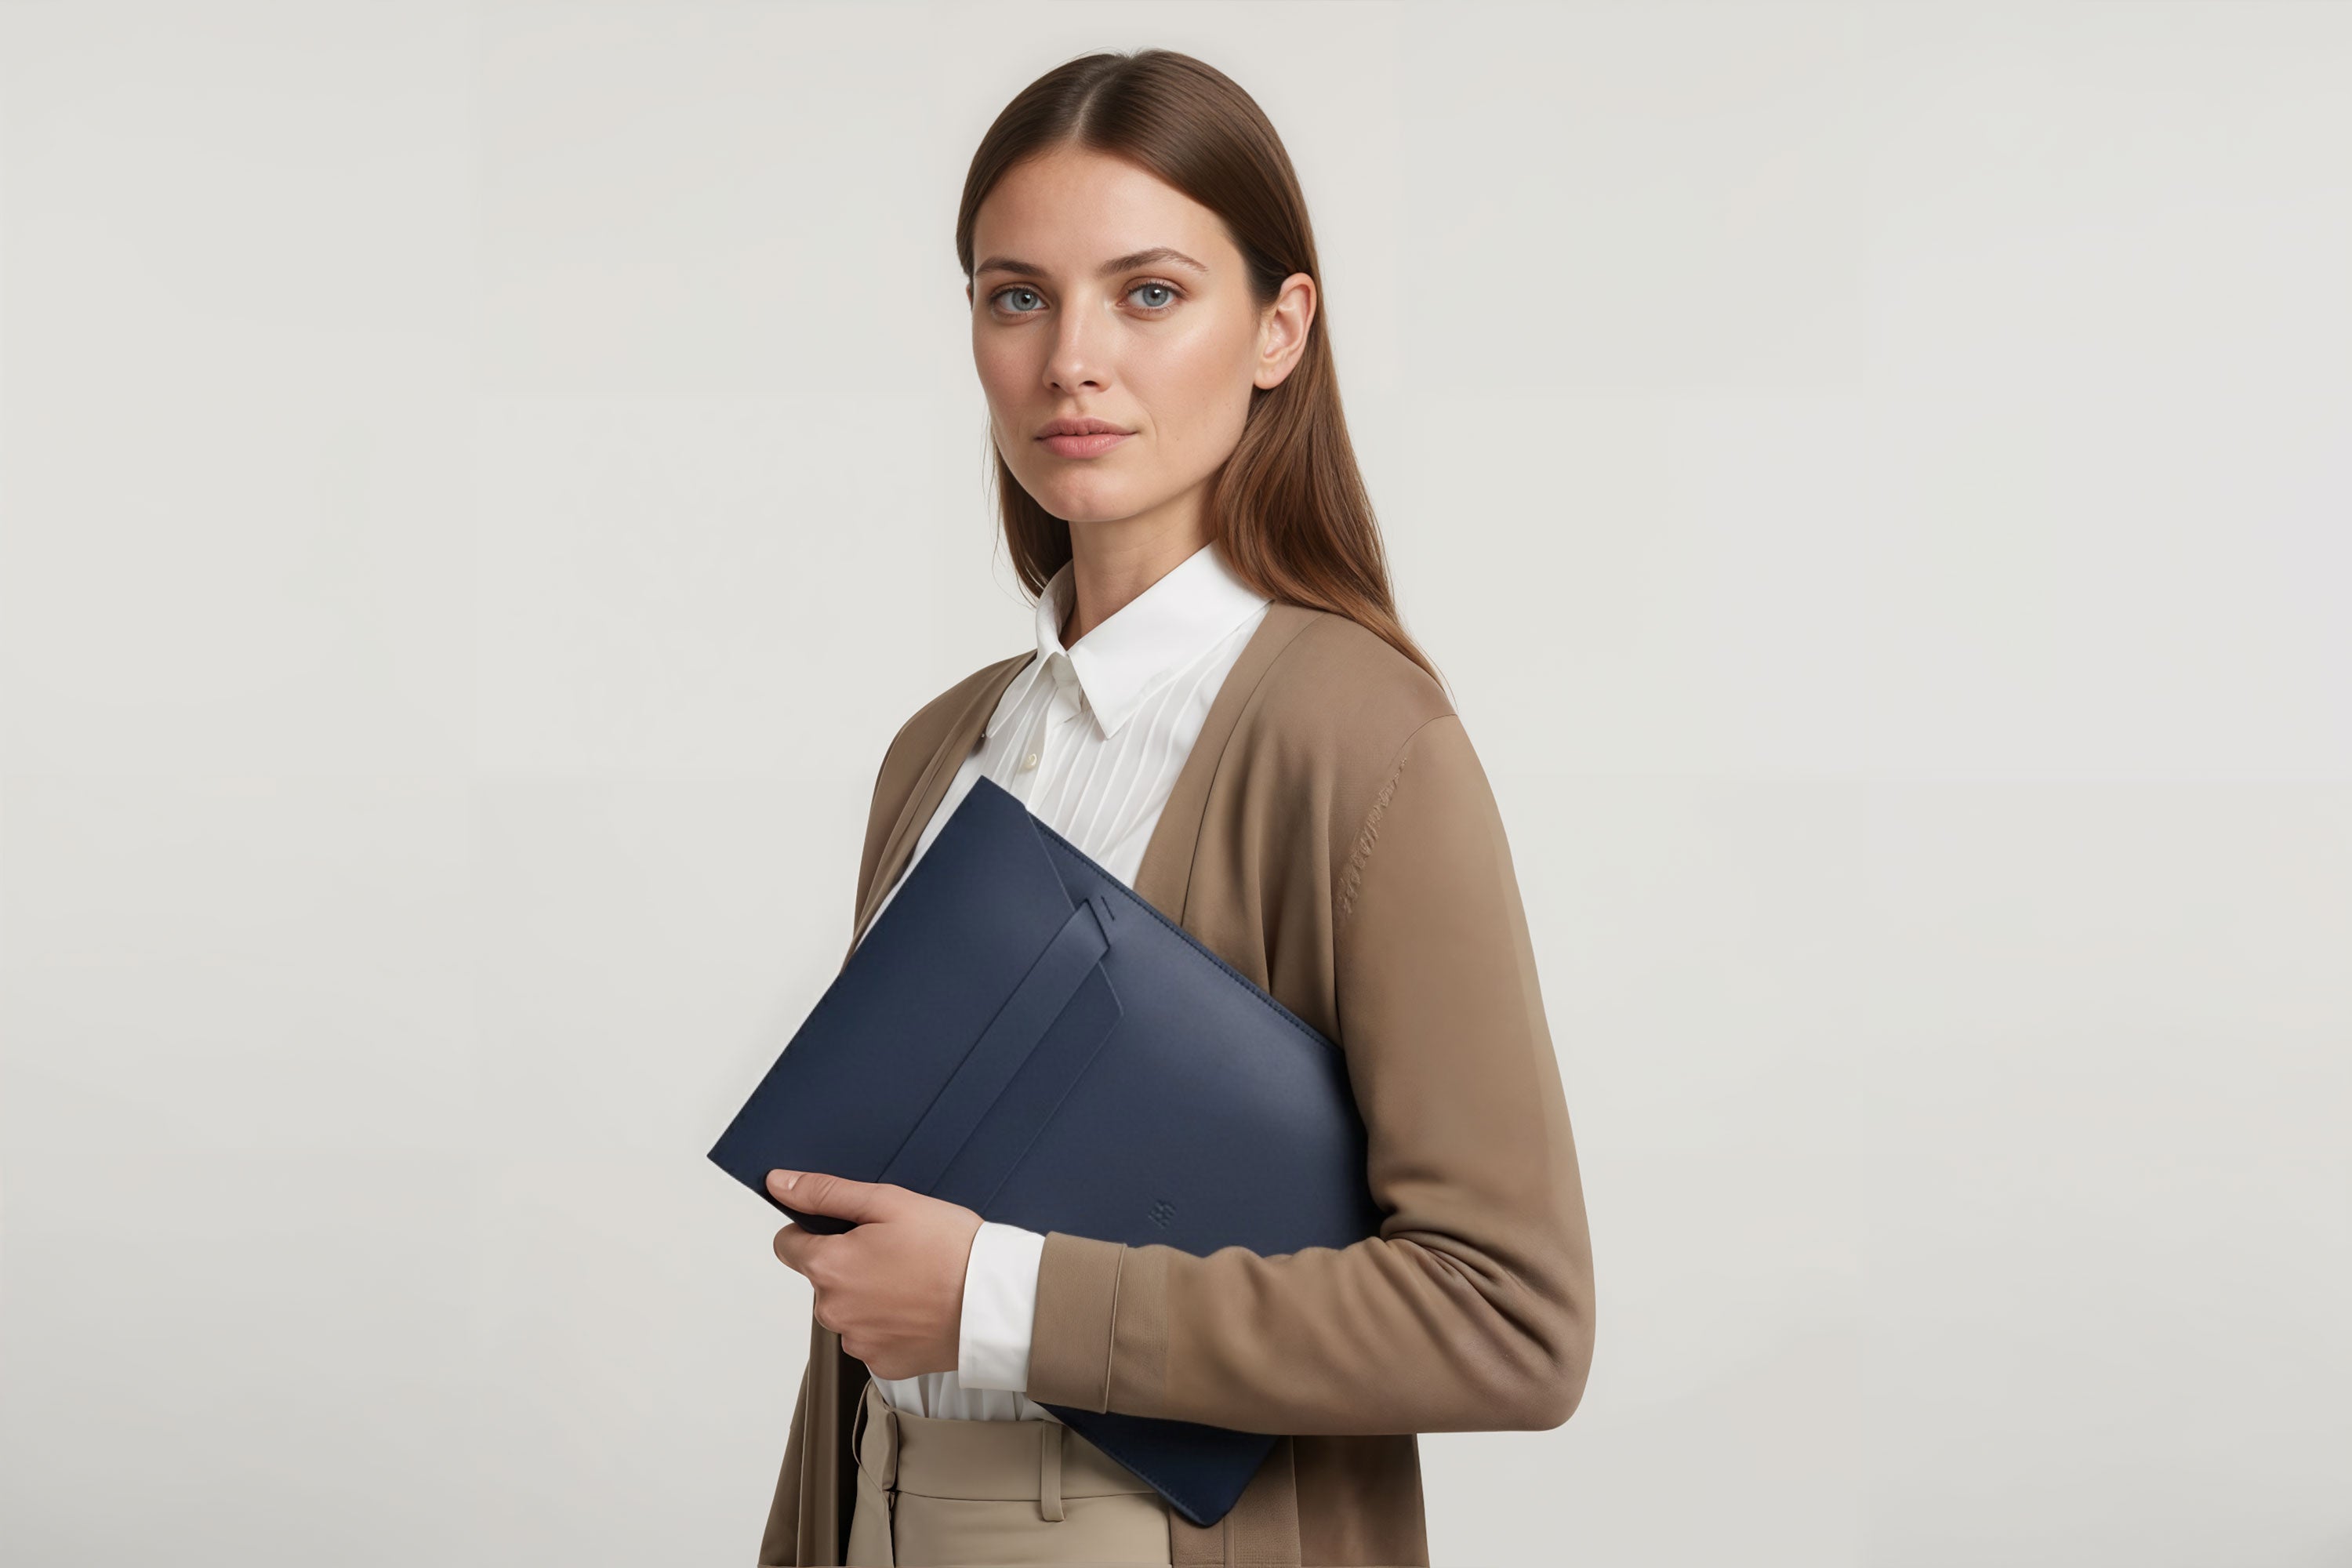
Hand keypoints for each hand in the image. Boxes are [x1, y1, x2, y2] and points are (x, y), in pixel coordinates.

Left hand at [767, 1169, 984, 1380]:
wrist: (995, 1302)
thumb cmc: (949, 1247)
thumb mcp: (888, 1202)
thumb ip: (826, 1193)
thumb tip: (779, 1184)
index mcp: (828, 1266)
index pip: (788, 1245)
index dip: (816, 1232)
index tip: (853, 1231)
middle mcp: (833, 1310)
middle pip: (822, 1280)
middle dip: (849, 1265)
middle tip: (897, 1253)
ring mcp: (857, 1342)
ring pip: (848, 1310)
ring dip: (868, 1297)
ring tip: (913, 1282)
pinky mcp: (882, 1364)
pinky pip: (872, 1339)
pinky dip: (889, 1326)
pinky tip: (919, 1310)